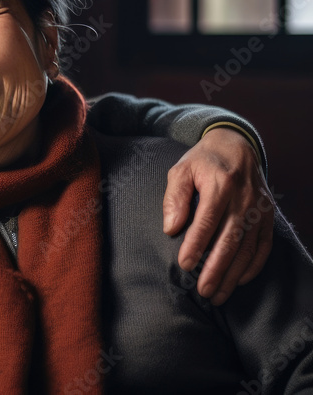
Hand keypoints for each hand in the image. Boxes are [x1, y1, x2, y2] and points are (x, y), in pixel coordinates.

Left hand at [162, 126, 274, 304]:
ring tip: (217, 293)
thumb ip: (174, 197)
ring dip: (233, 274)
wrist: (236, 146)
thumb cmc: (203, 161)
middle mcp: (244, 198)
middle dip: (216, 268)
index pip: (207, 220)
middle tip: (202, 290)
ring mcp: (260, 208)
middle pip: (230, 240)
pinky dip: (253, 266)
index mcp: (221, 184)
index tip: (184, 264)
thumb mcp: (181, 170)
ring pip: (248, 248)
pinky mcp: (268, 216)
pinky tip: (239, 280)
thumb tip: (171, 228)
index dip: (196, 244)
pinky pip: (264, 245)